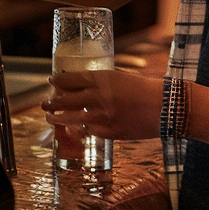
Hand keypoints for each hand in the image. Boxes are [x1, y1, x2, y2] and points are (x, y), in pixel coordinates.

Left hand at [42, 70, 162, 139]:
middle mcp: (100, 96)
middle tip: (44, 103)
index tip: (51, 80)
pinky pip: (87, 131)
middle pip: (66, 99)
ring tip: (50, 117)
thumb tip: (82, 86)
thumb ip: (102, 82)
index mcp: (103, 78)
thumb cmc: (144, 89)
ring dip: (57, 118)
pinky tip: (72, 129)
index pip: (72, 78)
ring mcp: (103, 116)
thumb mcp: (121, 78)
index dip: (58, 80)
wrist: (164, 107)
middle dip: (52, 101)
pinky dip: (78, 129)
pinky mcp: (109, 132)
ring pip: (71, 118)